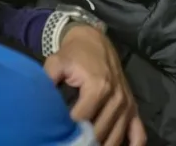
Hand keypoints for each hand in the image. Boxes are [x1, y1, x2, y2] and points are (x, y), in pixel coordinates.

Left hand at [45, 25, 146, 145]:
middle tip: (71, 145)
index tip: (57, 138)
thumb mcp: (56, 63)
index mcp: (98, 86)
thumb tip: (36, 106)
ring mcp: (127, 103)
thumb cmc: (74, 54)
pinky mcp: (133, 106)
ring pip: (117, 137)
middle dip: (85, 143)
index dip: (69, 133)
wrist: (95, 40)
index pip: (82, 120)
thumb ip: (46, 82)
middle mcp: (116, 97)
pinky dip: (133, 145)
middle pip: (100, 132)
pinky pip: (138, 132)